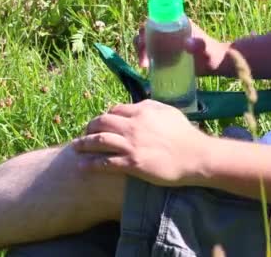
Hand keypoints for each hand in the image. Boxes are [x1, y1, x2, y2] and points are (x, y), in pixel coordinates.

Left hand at [72, 100, 207, 186]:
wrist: (195, 156)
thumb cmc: (185, 134)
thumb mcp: (169, 112)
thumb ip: (151, 106)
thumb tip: (137, 106)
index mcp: (142, 111)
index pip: (114, 110)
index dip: (105, 116)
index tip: (100, 123)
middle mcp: (133, 126)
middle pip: (101, 123)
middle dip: (89, 127)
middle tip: (84, 133)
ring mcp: (131, 145)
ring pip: (99, 141)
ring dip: (83, 144)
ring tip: (75, 147)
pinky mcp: (132, 164)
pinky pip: (105, 162)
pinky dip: (91, 163)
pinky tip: (82, 165)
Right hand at [135, 20, 228, 75]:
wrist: (217, 64)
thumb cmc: (213, 54)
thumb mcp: (207, 50)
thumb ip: (200, 45)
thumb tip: (187, 44)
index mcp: (177, 22)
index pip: (155, 19)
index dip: (145, 28)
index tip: (144, 43)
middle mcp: (169, 28)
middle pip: (147, 30)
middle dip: (140, 43)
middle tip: (143, 61)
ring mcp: (167, 40)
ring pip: (147, 40)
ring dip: (140, 50)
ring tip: (144, 65)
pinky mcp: (166, 51)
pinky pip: (151, 51)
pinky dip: (145, 56)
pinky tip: (146, 68)